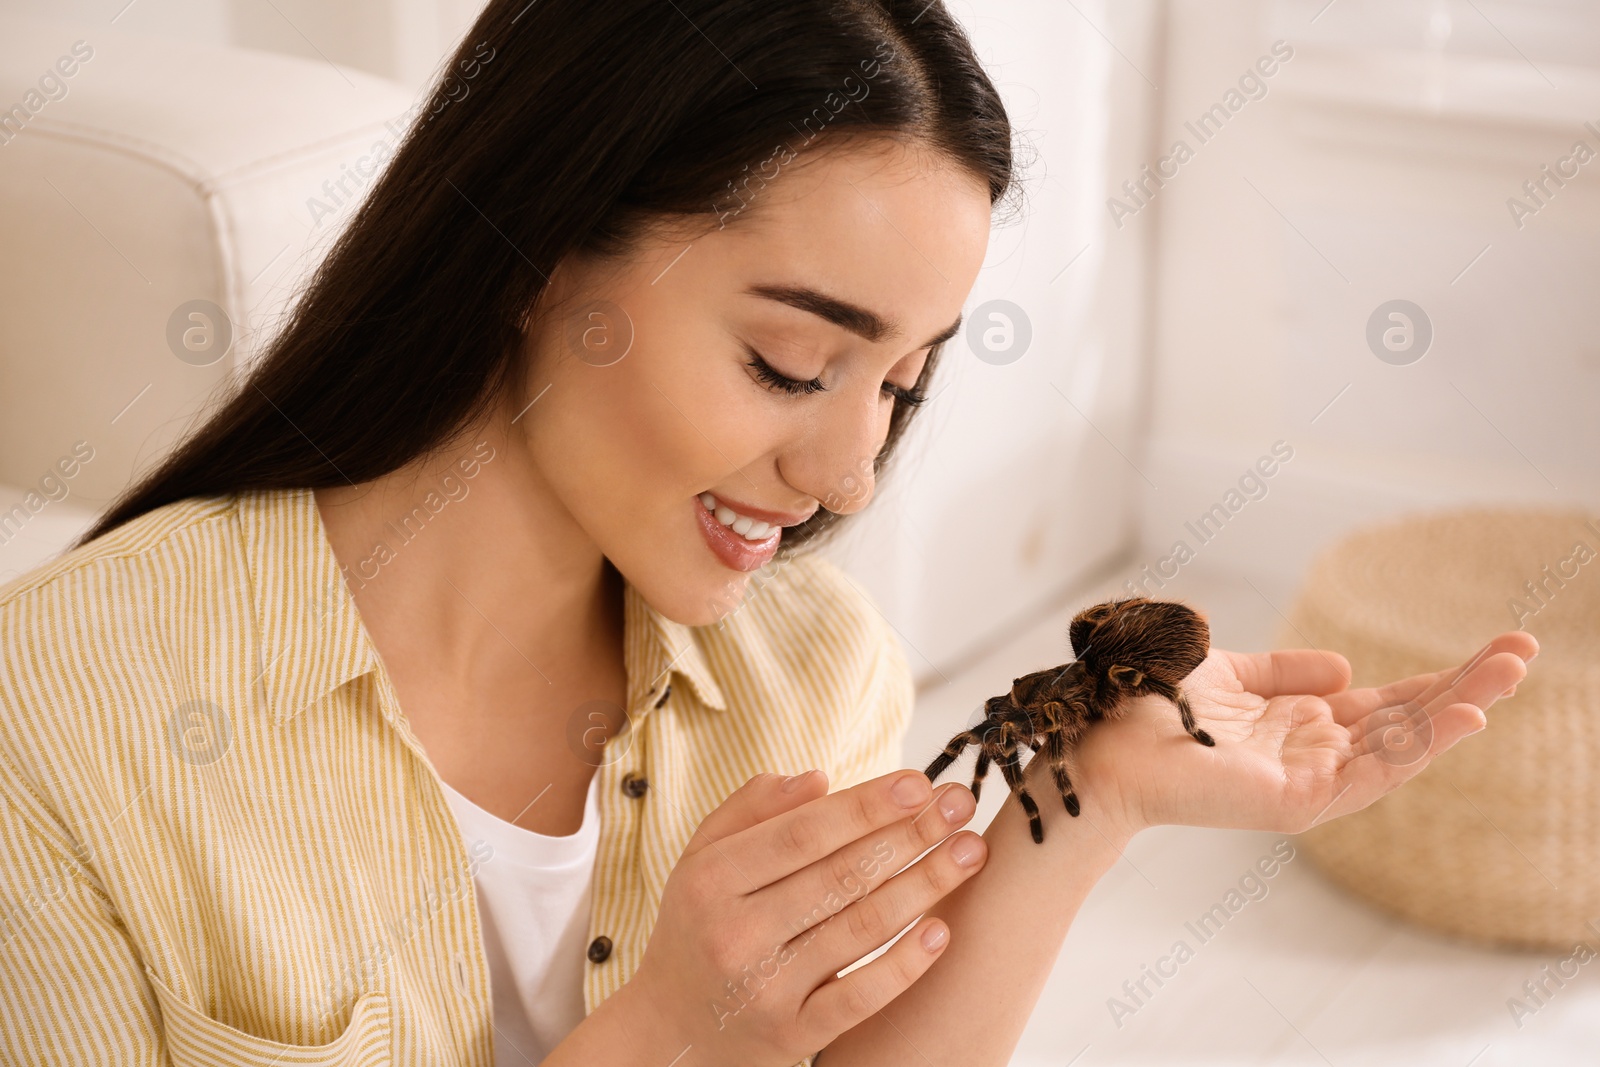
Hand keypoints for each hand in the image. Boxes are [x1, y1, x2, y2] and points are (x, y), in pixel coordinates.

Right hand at [618, 768, 986, 1066]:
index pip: (803, 832)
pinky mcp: (791, 1036)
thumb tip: (820, 778)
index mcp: (712, 878)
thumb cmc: (697, 927)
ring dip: (925, 885)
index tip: (920, 781)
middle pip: (841, 874)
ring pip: (859, 927)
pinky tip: (942, 931)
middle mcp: (736, 932)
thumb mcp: (701, 859)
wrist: (669, 1030)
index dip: (867, 804)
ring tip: (971, 852)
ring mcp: (765, 988)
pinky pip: (859, 996)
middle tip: (962, 805)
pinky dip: (904, 964)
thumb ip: (752, 810)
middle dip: (911, 835)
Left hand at [1072, 630, 1538, 836]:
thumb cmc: (1147, 706)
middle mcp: (1313, 755)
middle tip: (1526, 652)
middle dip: (1466, 686)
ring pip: (1400, 748)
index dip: (1440, 676)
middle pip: (1407, 721)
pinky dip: (1417, 747)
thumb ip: (1283, 673)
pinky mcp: (1294, 802)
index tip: (1499, 648)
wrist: (1097, 742)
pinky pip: (1369, 774)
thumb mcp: (1227, 672)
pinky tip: (1459, 717)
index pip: (1389, 703)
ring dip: (1455, 712)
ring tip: (1505, 677)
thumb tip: (1343, 668)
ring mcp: (1308, 782)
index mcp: (1302, 724)